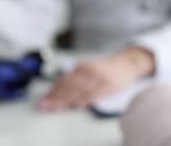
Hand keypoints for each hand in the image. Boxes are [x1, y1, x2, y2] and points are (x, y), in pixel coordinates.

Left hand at [37, 47, 154, 111]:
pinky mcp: (108, 85)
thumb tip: (59, 89)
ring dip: (66, 100)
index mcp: (83, 66)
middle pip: (69, 86)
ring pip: (79, 91)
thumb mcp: (90, 67)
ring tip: (54, 107)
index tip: (44, 98)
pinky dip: (83, 101)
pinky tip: (75, 106)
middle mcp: (89, 71)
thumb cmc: (107, 67)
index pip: (65, 79)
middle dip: (55, 96)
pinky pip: (93, 95)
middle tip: (44, 105)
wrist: (127, 63)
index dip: (53, 90)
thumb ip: (76, 77)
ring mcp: (99, 78)